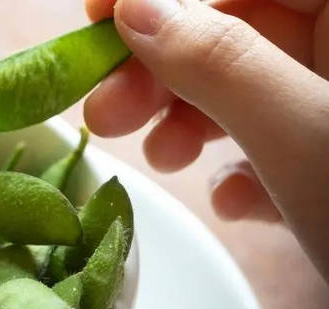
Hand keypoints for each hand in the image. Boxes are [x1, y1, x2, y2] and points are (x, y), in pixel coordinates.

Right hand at [84, 0, 328, 280]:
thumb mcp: (302, 135)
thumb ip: (219, 63)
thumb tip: (135, 9)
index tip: (96, 15)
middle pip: (240, 31)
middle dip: (166, 73)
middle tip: (105, 113)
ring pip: (255, 88)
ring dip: (194, 124)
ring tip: (164, 163)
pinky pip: (282, 140)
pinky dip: (248, 169)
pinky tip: (239, 201)